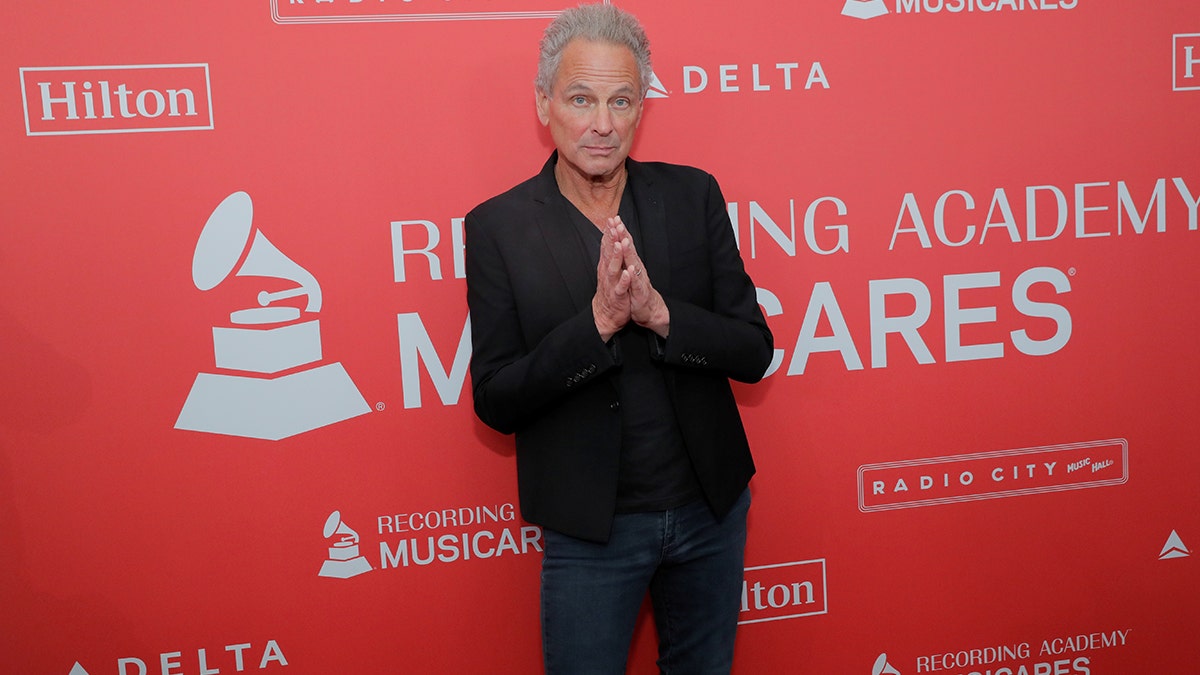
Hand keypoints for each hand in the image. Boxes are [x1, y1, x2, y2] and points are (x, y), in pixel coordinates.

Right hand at [592, 219, 631, 340]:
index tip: (611, 219)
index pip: (607, 246)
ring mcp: (612, 284)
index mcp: (606, 266)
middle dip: (611, 239)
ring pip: (613, 268)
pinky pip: (621, 287)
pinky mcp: (618, 296)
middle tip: (613, 225)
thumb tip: (608, 239)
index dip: (609, 233)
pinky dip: (624, 280)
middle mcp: (607, 273)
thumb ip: (608, 255)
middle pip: (609, 253)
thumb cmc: (610, 290)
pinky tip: (627, 273)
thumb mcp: (608, 271)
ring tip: (619, 244)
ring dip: (616, 256)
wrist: (606, 314)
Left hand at [610, 217, 669, 337]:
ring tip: (624, 241)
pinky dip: (632, 276)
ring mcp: (639, 278)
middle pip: (629, 249)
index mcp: (631, 262)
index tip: (613, 218)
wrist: (648, 309)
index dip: (619, 231)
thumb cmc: (637, 289)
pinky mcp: (639, 291)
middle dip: (623, 236)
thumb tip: (619, 241)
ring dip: (629, 253)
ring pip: (633, 263)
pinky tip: (630, 269)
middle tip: (618, 223)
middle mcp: (636, 267)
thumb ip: (625, 257)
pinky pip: (636, 283)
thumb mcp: (629, 271)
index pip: (625, 244)